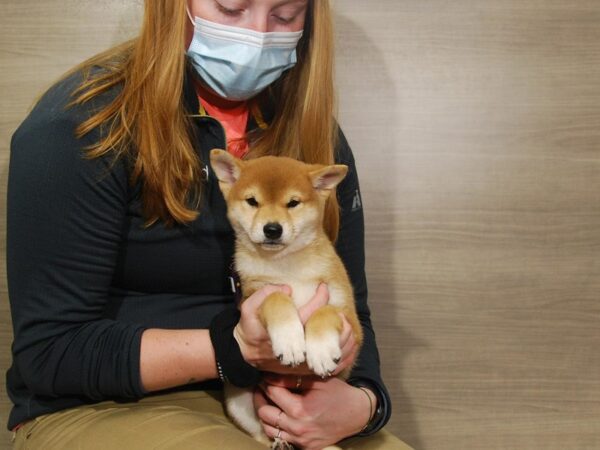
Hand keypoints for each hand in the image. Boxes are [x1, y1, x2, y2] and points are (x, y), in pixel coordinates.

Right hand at [235, 283, 342, 374]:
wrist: (243, 356)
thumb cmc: (248, 329)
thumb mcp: (247, 309)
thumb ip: (263, 295)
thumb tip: (286, 289)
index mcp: (282, 332)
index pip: (306, 314)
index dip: (318, 299)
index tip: (324, 287)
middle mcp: (294, 350)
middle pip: (323, 337)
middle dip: (336, 323)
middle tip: (340, 311)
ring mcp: (300, 364)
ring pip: (329, 355)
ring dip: (342, 340)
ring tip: (347, 325)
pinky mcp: (304, 372)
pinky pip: (329, 368)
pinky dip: (343, 357)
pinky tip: (349, 345)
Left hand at [254, 376, 375, 449]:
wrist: (356, 414)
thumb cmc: (338, 394)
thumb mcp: (316, 381)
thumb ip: (291, 380)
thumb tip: (270, 376)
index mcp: (300, 409)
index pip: (272, 393)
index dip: (266, 382)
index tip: (265, 376)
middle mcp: (297, 428)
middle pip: (264, 413)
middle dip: (260, 398)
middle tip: (262, 388)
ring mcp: (300, 440)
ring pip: (268, 429)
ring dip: (265, 415)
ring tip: (268, 402)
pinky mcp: (304, 447)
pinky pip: (281, 438)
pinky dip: (276, 427)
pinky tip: (280, 415)